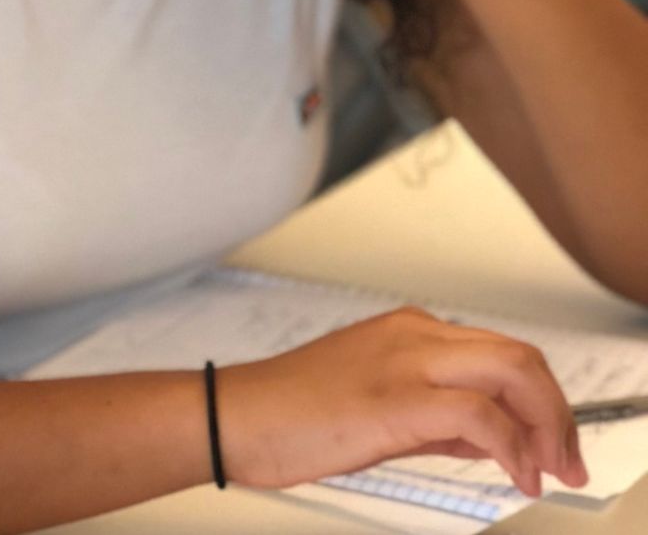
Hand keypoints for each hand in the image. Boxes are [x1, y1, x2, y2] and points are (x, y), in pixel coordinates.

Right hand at [216, 306, 586, 497]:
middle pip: (520, 355)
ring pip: (512, 370)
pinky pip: (482, 415)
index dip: (542, 403)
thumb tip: (491, 440)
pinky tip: (515, 476)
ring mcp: (406, 360)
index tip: (553, 446)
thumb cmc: (295, 414)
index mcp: (408, 331)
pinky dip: (513, 449)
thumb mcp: (379, 409)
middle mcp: (413, 334)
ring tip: (550, 470)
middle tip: (567, 461)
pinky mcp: (397, 398)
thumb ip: (439, 418)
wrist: (239, 416)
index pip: (503, 353)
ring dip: (548, 426)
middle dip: (559, 413)